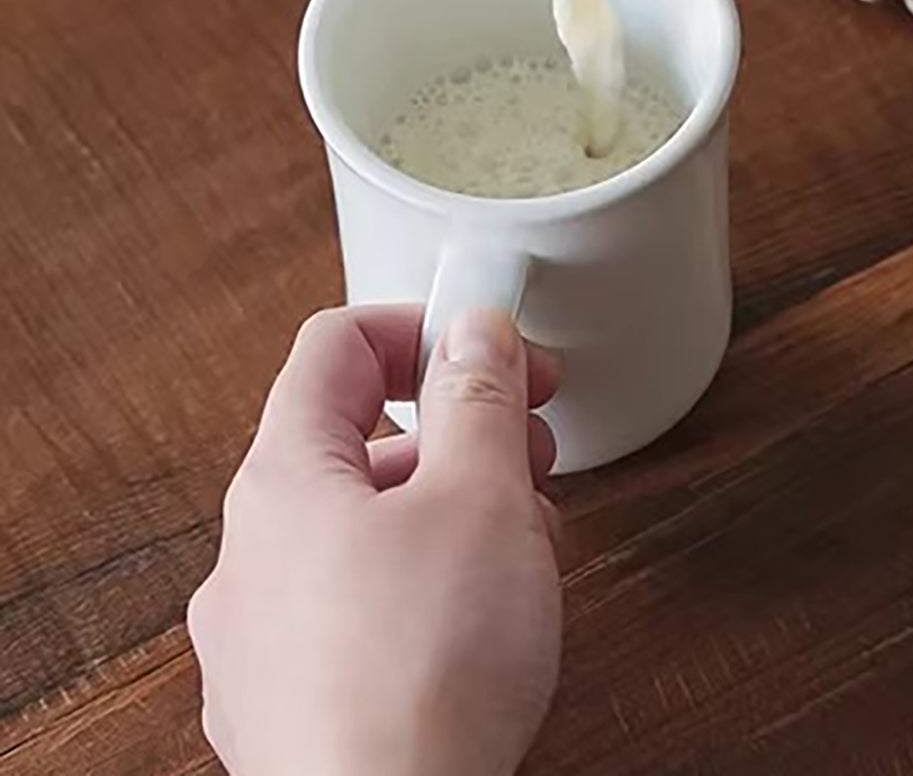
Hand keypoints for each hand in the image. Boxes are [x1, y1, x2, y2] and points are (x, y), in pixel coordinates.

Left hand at [189, 305, 562, 775]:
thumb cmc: (427, 671)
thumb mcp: (484, 495)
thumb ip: (481, 396)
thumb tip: (472, 329)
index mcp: (282, 482)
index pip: (335, 347)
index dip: (424, 328)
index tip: (498, 349)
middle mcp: (250, 558)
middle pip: (354, 445)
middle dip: (458, 435)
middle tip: (534, 453)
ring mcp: (258, 646)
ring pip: (362, 535)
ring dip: (451, 516)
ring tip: (528, 550)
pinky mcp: (289, 713)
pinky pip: (357, 617)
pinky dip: (423, 594)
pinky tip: (485, 629)